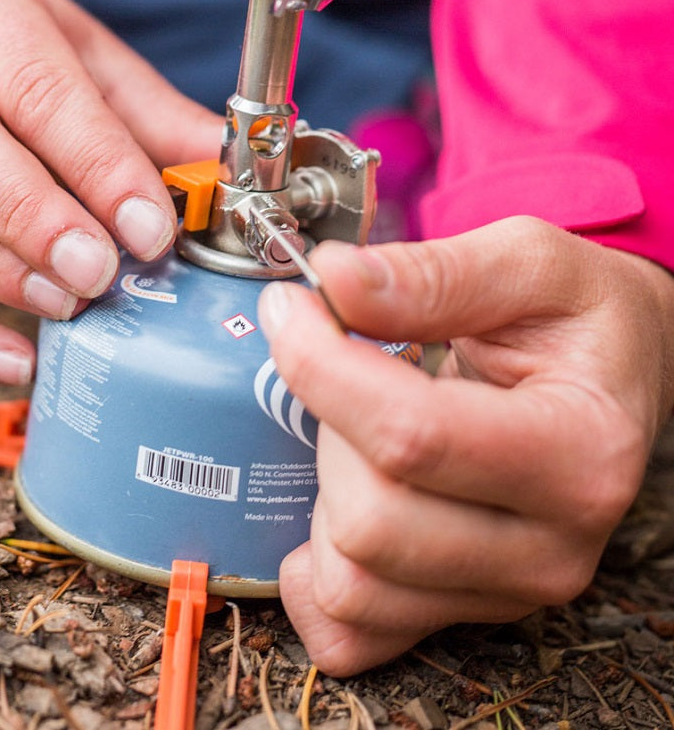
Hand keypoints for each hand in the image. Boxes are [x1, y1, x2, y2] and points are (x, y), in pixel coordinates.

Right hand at [0, 0, 221, 382]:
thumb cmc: (24, 53)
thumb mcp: (92, 60)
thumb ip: (154, 119)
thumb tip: (226, 183)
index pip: (36, 86)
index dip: (96, 163)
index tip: (149, 228)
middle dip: (35, 219)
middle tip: (99, 274)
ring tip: (64, 305)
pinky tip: (9, 359)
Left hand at [257, 216, 673, 674]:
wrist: (609, 378)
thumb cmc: (573, 318)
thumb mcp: (528, 263)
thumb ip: (433, 274)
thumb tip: (333, 281)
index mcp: (579, 452)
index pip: (410, 437)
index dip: (319, 365)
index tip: (290, 306)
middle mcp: (551, 544)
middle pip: (369, 520)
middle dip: (328, 425)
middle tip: (348, 366)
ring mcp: (505, 590)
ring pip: (349, 580)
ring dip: (324, 490)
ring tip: (360, 429)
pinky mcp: (462, 612)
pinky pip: (350, 635)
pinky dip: (315, 575)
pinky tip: (330, 507)